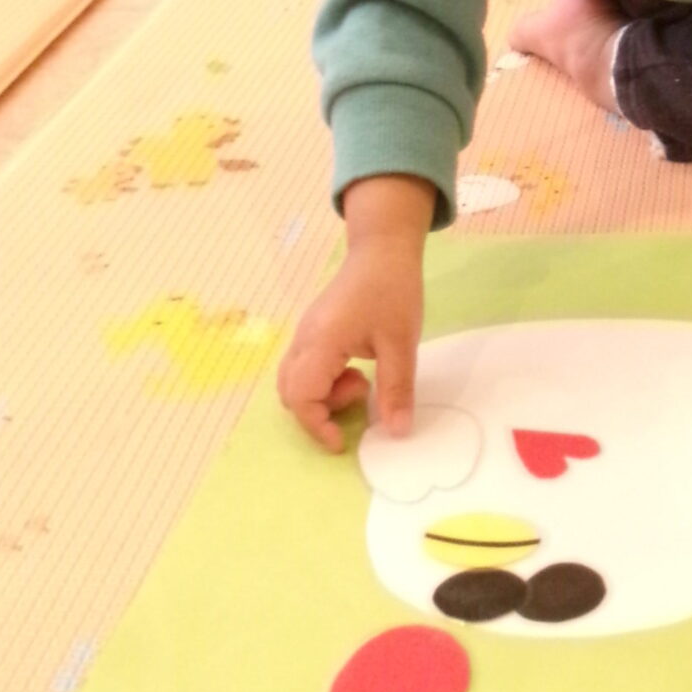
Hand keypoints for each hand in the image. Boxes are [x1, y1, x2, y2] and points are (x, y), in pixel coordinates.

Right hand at [278, 236, 424, 451]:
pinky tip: (356, 368)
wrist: (382, 249)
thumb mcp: (401, 342)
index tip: (343, 442)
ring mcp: (305, 334)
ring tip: (362, 380)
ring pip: (295, 381)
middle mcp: (303, 340)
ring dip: (323, 394)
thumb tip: (396, 432)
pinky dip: (324, 381)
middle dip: (320, 411)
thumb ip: (396, 389)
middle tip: (361, 398)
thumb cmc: (392, 289)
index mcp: (320, 342)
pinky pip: (304, 368)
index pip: (301, 398)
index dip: (318, 426)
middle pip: (290, 393)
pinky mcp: (312, 331)